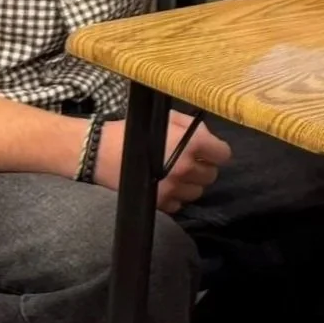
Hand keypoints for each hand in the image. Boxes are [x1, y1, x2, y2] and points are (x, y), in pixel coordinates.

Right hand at [94, 111, 232, 213]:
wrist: (100, 151)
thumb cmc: (135, 130)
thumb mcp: (168, 118)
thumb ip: (194, 128)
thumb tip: (210, 139)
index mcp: (192, 144)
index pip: (223, 155)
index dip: (216, 152)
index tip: (208, 151)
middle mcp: (186, 168)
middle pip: (211, 175)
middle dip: (202, 167)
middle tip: (188, 161)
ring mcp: (173, 188)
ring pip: (197, 192)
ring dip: (190, 183)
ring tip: (174, 173)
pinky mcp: (159, 203)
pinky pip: (179, 204)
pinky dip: (175, 197)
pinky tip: (163, 185)